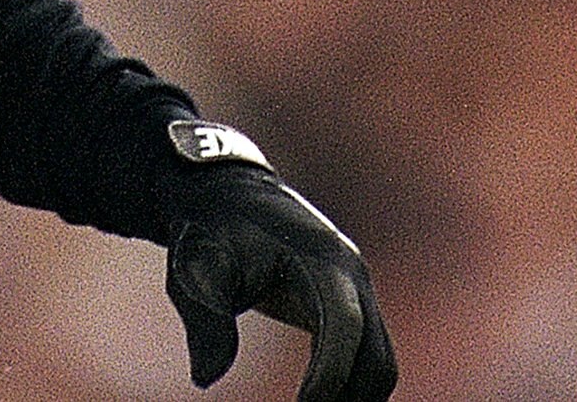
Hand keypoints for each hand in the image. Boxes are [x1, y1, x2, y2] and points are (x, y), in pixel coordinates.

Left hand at [160, 165, 395, 401]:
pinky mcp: (349, 304)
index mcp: (322, 261)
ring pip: (379, 365)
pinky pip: (367, 357)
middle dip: (347, 399)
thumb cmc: (212, 231)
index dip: (328, 375)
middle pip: (376, 358)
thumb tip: (206, 378)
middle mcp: (351, 277)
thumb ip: (205, 322)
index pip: (343, 326)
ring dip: (353, 398)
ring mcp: (356, 291)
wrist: (228, 194)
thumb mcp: (197, 271)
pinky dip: (350, 388)